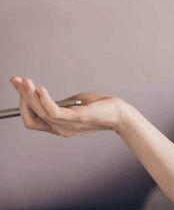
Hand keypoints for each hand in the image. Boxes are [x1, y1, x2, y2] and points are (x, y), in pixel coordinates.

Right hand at [9, 75, 126, 136]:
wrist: (121, 114)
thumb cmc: (101, 108)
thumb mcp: (75, 104)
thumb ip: (59, 103)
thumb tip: (42, 94)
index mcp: (58, 126)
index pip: (31, 120)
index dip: (22, 105)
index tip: (20, 87)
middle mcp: (59, 129)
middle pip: (30, 116)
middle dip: (21, 97)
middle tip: (16, 80)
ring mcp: (67, 126)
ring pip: (39, 112)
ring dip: (29, 95)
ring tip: (25, 82)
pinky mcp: (76, 118)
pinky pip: (53, 111)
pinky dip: (44, 100)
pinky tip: (40, 89)